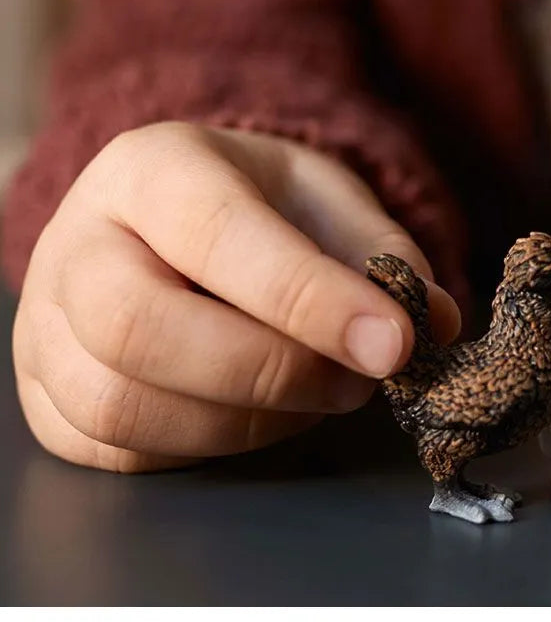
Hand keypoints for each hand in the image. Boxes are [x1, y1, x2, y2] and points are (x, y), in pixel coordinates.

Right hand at [12, 122, 459, 472]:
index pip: (217, 236)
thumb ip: (385, 254)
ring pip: (122, 405)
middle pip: (140, 328)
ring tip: (319, 393)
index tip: (393, 344)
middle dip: (271, 372)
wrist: (176, 222)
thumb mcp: (329, 199)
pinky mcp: (47, 398)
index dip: (309, 300)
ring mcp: (45, 327)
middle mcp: (77, 243)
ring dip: (246, 421)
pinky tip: (261, 413)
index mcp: (152, 169)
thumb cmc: (262, 207)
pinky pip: (117, 452)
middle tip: (359, 380)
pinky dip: (206, 448)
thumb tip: (434, 323)